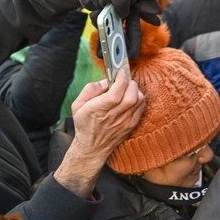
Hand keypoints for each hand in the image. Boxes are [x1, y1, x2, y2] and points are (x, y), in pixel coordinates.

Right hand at [54, 77, 144, 196]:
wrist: (92, 148)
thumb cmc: (85, 125)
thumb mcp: (78, 105)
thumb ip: (90, 89)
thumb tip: (106, 80)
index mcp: (98, 110)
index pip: (116, 92)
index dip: (121, 79)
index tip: (120, 72)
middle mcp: (113, 116)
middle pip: (131, 95)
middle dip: (129, 83)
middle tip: (123, 80)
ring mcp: (125, 122)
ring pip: (139, 100)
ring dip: (135, 90)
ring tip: (126, 89)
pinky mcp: (132, 125)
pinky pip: (141, 107)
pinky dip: (138, 99)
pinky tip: (130, 98)